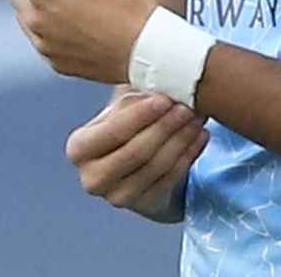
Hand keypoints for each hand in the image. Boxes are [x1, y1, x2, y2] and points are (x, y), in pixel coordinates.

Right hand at [67, 90, 210, 220]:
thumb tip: (157, 76)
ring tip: (198, 116)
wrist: (136, 160)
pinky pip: (171, 178)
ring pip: (156, 165)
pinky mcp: (143, 205)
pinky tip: (201, 135)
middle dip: (165, 126)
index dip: (141, 115)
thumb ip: (132, 92)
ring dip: (181, 138)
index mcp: (79, 148)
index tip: (165, 98)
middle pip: (136, 151)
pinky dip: (189, 154)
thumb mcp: (122, 105)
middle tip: (188, 106)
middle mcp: (92, 178)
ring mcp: (117, 196)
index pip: (112, 131)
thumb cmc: (128, 124)